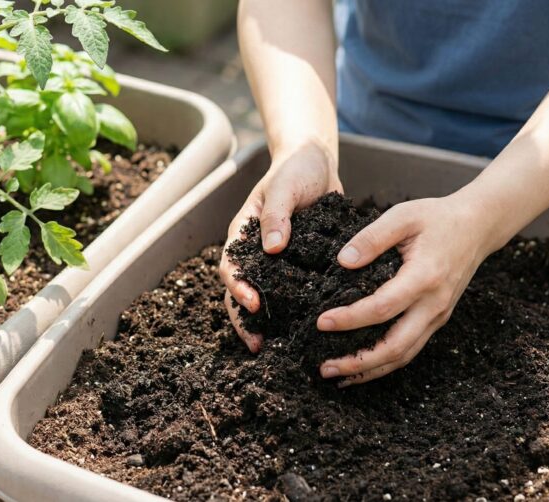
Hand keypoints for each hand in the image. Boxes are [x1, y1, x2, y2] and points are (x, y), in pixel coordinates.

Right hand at [220, 141, 340, 352]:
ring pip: (262, 297)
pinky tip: (301, 331)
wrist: (317, 164)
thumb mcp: (285, 187)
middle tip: (257, 345)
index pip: (232, 266)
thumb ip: (278, 215)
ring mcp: (274, 261)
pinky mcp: (295, 266)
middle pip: (239, 291)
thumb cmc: (296, 170)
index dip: (238, 288)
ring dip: (264, 323)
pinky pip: (288, 292)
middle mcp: (255, 251)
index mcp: (244, 233)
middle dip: (244, 320)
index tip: (254, 304)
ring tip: (274, 348)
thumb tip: (273, 248)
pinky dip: (289, 312)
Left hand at [316, 195, 497, 386]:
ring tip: (337, 376)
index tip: (321, 322)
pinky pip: (409, 349)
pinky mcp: (436, 320)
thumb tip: (343, 261)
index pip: (383, 307)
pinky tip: (361, 367)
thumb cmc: (436, 218)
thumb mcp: (403, 216)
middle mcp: (434, 304)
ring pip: (403, 355)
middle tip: (323, 367)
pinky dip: (384, 363)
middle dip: (357, 361)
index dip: (350, 319)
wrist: (477, 227)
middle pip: (395, 345)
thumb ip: (372, 237)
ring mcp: (437, 316)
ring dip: (369, 370)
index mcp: (425, 277)